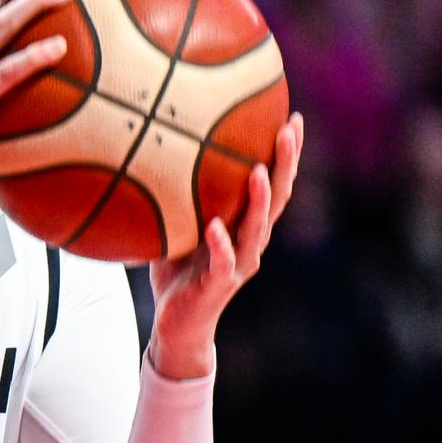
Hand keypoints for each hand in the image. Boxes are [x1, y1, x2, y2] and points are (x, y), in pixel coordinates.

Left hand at [146, 113, 304, 378]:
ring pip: (257, 228)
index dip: (285, 153)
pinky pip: (222, 262)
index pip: (273, 183)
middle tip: (289, 128)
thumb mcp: (176, 228)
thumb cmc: (177, 273)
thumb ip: (175, 197)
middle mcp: (251, 242)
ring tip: (258, 170)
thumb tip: (150, 153)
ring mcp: (238, 264)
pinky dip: (220, 243)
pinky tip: (215, 225)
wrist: (176, 325)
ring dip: (258, 199)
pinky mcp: (218, 285)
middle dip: (286, 162)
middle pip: (277, 197)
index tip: (291, 117)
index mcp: (245, 226)